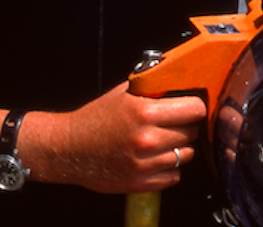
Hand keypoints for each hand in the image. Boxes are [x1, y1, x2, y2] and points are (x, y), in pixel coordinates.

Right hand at [23, 81, 207, 193]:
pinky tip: (155, 158)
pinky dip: (169, 168)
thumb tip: (179, 81)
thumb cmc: (95, 119)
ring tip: (162, 141)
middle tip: (172, 124)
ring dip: (178, 148)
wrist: (68, 149)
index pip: (194, 109)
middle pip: (192, 133)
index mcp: (144, 113)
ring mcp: (144, 164)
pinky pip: (174, 176)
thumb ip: (152, 88)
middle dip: (185, 126)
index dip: (194, 107)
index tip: (189, 107)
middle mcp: (147, 139)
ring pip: (185, 155)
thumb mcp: (123, 93)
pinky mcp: (140, 183)